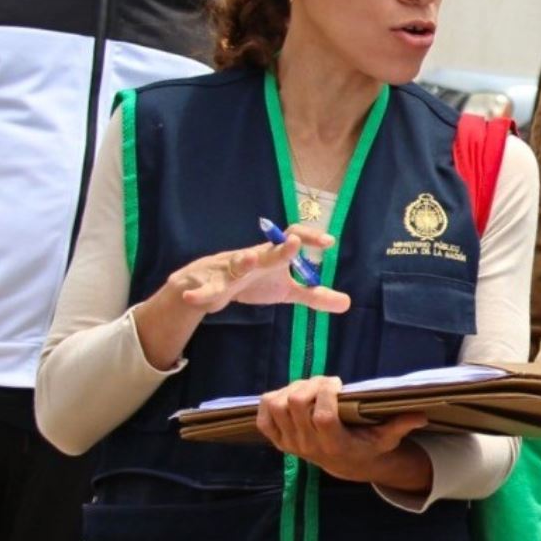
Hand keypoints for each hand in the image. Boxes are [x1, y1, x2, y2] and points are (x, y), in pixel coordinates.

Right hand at [170, 224, 349, 316]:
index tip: (330, 241)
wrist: (209, 283)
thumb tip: (348, 303)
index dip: (309, 237)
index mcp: (272, 256)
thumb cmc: (254, 281)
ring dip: (241, 262)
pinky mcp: (210, 284)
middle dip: (281, 249)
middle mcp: (253, 258)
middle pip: (268, 251)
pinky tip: (193, 299)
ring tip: (248, 261)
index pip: (292, 239)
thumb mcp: (285, 290)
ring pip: (236, 264)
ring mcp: (230, 270)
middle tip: (295, 243)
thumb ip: (314, 295)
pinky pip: (206, 289)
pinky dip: (199, 294)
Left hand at [255, 375, 430, 487]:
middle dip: (310, 384)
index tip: (339, 383)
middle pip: (294, 404)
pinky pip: (262, 417)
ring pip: (276, 406)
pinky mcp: (278, 440)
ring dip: (291, 389)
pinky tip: (290, 395)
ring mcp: (290, 444)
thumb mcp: (387, 438)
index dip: (326, 393)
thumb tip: (421, 416)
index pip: (321, 415)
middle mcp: (308, 446)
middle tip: (325, 383)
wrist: (346, 465)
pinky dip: (271, 400)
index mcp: (334, 445)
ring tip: (309, 387)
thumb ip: (401, 425)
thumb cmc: (368, 445)